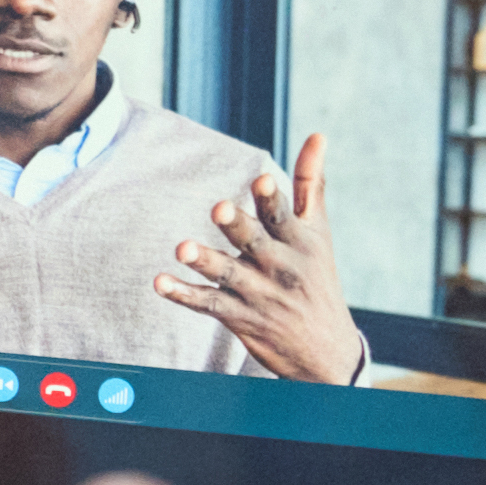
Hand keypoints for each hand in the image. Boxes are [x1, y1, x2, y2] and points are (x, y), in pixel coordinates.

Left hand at [157, 132, 361, 382]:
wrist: (324, 350)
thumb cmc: (317, 278)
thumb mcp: (319, 231)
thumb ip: (310, 183)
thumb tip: (316, 134)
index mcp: (299, 242)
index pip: (283, 216)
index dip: (272, 198)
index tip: (261, 179)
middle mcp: (280, 267)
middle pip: (255, 243)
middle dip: (237, 226)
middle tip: (219, 208)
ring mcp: (258, 294)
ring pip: (228, 275)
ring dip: (205, 262)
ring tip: (182, 248)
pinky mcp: (239, 317)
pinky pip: (208, 304)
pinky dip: (184, 294)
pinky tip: (160, 283)